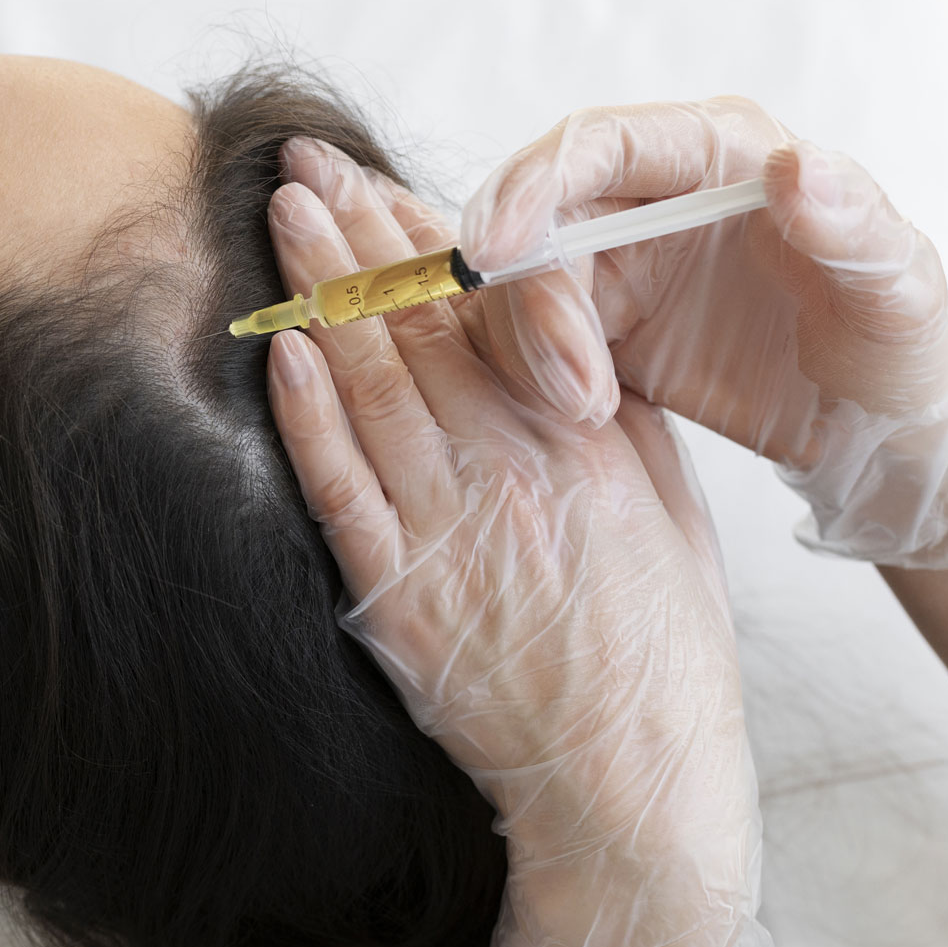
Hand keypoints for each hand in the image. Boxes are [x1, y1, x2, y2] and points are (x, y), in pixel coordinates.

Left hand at [263, 136, 779, 946]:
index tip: (379, 178)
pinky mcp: (400, 598)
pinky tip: (280, 351)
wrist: (632, 782)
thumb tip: (551, 338)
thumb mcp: (667, 511)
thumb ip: (605, 417)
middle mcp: (511, 470)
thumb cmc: (658, 649)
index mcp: (580, 440)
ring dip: (321, 295)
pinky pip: (342, 490)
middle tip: (303, 163)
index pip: (490, 310)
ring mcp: (449, 533)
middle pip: (419, 328)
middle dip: (355, 236)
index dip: (425, 236)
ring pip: (372, 389)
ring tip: (281, 218)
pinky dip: (307, 417)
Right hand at [458, 96, 947, 568]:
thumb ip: (853, 223)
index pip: (597, 144)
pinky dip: (532, 377)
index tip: (494, 253)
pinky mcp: (598, 325)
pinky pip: (527, 338)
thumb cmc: (899, 349)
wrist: (876, 430)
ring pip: (522, 285)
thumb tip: (796, 166)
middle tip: (573, 387)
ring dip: (532, 350)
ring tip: (590, 411)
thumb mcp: (898, 291)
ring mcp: (620, 262)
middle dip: (534, 303)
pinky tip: (586, 415)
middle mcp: (654, 197)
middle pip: (541, 222)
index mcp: (720, 154)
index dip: (532, 188)